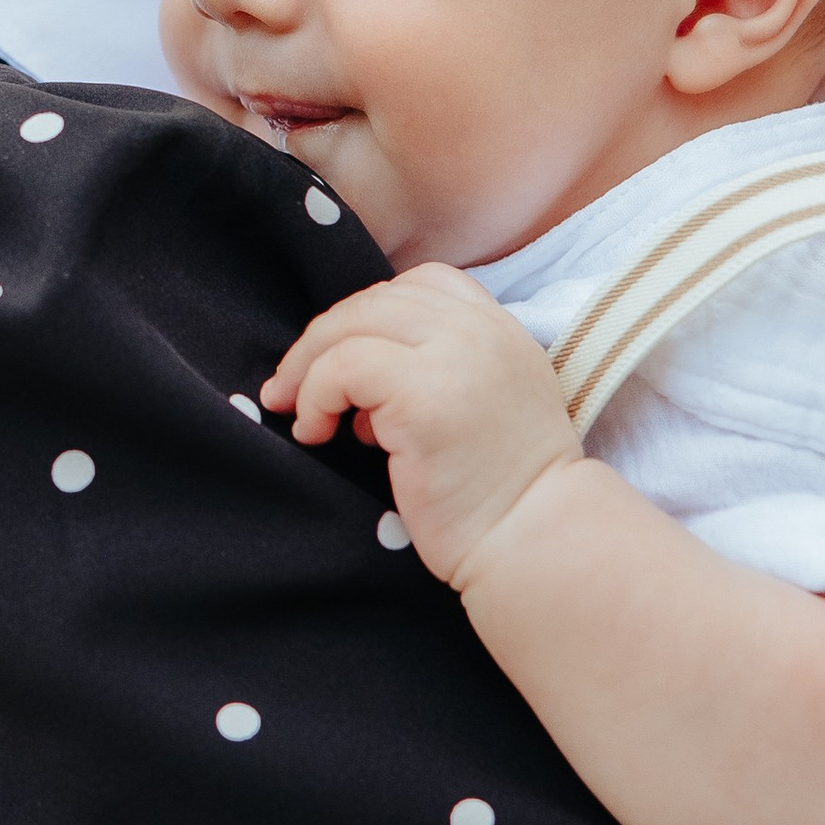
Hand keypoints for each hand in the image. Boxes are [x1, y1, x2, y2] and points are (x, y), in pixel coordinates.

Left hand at [261, 264, 584, 585]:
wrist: (533, 540)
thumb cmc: (501, 493)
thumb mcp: (482, 405)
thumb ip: (437, 371)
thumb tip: (352, 376)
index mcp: (501, 328)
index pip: (422, 283)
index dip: (370, 315)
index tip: (346, 362)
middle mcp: (481, 330)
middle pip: (376, 300)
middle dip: (322, 340)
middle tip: (291, 387)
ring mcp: (454, 355)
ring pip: (351, 326)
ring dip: (307, 367)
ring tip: (300, 413)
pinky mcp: (423, 395)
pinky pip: (342, 368)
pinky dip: (314, 396)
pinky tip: (316, 432)